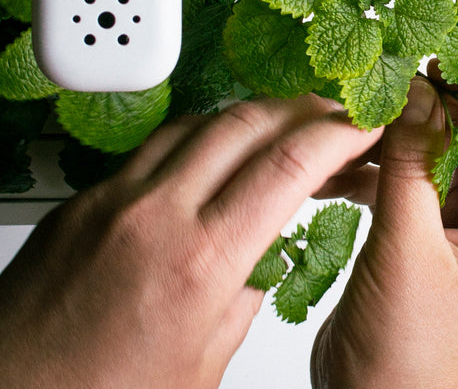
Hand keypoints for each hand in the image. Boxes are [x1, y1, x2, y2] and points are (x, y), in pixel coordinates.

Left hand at [0, 94, 381, 388]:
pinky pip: (153, 148)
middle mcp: (154, 216)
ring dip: (251, 117)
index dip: (339, 133)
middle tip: (333, 114)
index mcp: (201, 262)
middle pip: (248, 121)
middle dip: (303, 107)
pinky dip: (198, 140)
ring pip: (199, 123)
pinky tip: (213, 158)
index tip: (364, 124)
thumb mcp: (204, 363)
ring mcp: (111, 201)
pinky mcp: (81, 203)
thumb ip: (245, 298)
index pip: (290, 164)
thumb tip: (263, 259)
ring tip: (281, 130)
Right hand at [311, 77, 457, 388]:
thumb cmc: (404, 353)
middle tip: (396, 77)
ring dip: (408, 131)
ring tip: (366, 110)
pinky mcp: (434, 228)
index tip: (444, 66)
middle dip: (443, 105)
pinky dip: (387, 161)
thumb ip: (409, 164)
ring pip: (449, 149)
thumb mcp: (406, 249)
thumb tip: (414, 90)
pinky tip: (349, 154)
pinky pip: (419, 173)